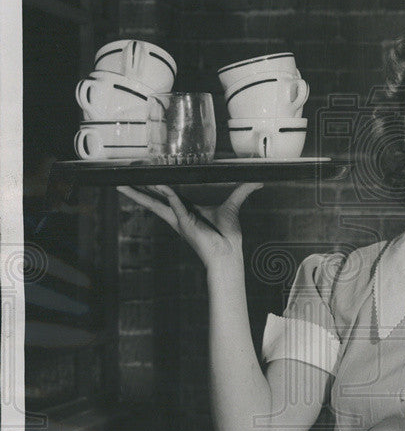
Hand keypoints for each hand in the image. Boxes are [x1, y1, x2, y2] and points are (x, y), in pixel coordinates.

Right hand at [116, 182, 262, 268]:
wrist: (229, 253)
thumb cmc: (228, 235)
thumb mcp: (233, 206)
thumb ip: (242, 191)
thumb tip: (258, 181)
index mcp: (187, 211)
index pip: (166, 196)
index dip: (154, 187)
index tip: (143, 177)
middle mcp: (179, 215)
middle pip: (153, 200)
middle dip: (137, 191)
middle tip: (121, 182)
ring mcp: (180, 219)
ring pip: (156, 202)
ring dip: (141, 193)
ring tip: (125, 185)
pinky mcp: (185, 222)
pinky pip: (176, 204)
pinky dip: (170, 194)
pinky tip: (161, 185)